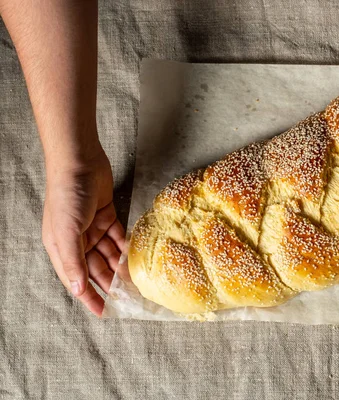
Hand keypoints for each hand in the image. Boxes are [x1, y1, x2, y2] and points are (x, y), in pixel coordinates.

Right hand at [42, 145, 124, 315]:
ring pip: (109, 255)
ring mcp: (92, 229)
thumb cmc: (67, 196)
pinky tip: (136, 258)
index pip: (77, 280)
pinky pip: (118, 238)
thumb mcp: (66, 232)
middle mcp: (77, 241)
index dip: (89, 296)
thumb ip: (73, 261)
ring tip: (137, 282)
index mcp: (61, 248)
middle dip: (110, 284)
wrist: (79, 163)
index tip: (104, 313)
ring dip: (121, 268)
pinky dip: (126, 248)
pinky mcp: (107, 216)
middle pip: (96, 269)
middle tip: (129, 299)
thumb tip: (78, 289)